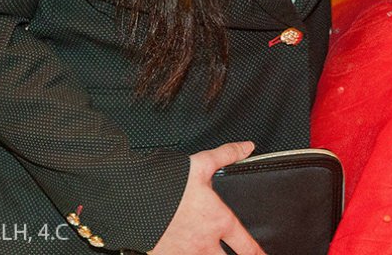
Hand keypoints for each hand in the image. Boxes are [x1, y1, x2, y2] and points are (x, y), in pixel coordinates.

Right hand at [147, 141, 266, 254]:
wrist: (134, 196)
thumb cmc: (169, 182)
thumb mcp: (202, 164)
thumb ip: (227, 155)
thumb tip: (247, 147)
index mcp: (218, 221)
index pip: (246, 245)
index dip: (258, 253)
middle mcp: (205, 243)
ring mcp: (186, 253)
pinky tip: (186, 253)